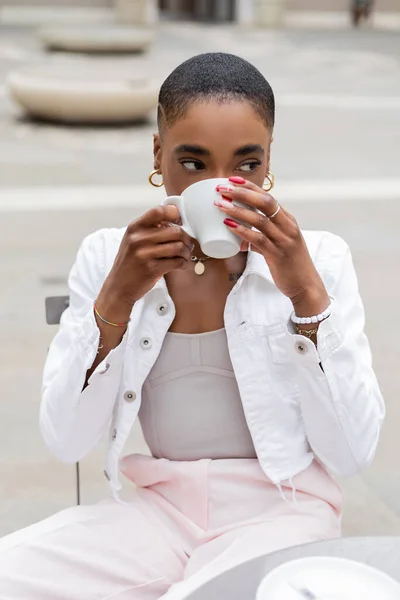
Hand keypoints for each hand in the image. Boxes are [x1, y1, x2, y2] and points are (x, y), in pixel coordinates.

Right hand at [98, 206, 192, 312]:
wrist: (118, 287)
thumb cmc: (130, 263)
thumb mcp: (133, 240)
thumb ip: (150, 229)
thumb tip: (175, 222)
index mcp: (135, 227)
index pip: (159, 211)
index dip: (174, 214)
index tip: (179, 222)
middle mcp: (139, 238)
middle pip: (175, 231)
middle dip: (186, 239)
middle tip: (187, 245)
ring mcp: (144, 254)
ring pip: (178, 247)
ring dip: (186, 253)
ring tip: (184, 256)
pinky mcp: (151, 269)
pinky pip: (177, 262)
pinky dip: (183, 264)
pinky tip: (180, 265)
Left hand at [215, 178, 329, 314]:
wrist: (306, 286)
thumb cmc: (291, 265)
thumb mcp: (278, 246)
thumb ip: (260, 240)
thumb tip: (239, 239)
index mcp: (288, 221)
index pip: (268, 197)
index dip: (250, 187)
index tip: (233, 180)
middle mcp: (287, 227)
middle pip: (265, 202)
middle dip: (242, 193)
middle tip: (223, 189)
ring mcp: (284, 240)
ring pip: (260, 219)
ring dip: (238, 210)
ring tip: (220, 205)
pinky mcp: (278, 254)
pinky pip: (258, 239)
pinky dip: (242, 231)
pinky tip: (229, 226)